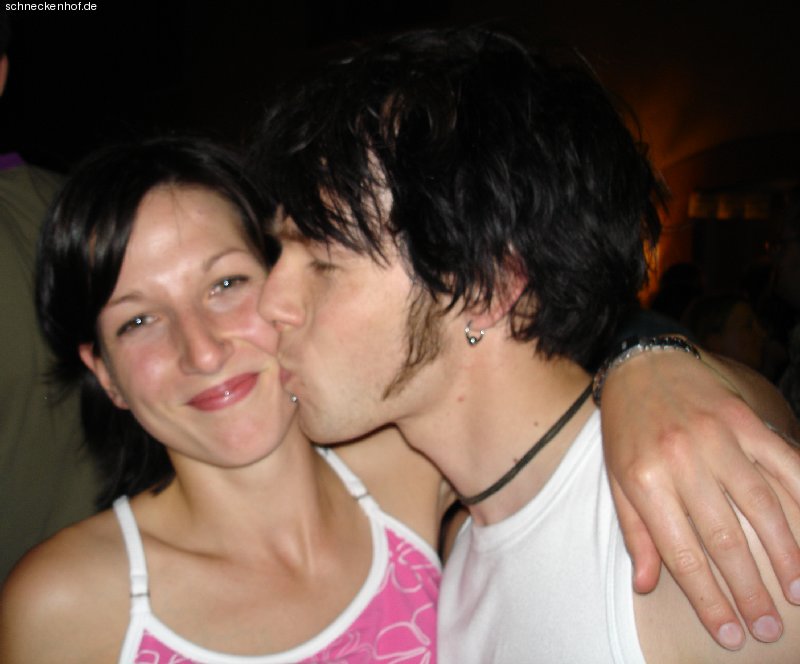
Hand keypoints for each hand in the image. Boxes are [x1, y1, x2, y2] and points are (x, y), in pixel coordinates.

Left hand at [601, 347, 799, 649]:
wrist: (640, 363)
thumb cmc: (626, 427)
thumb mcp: (617, 479)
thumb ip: (636, 532)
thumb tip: (645, 586)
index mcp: (644, 480)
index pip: (680, 552)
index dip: (707, 598)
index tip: (728, 634)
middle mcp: (681, 460)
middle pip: (724, 537)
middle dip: (749, 589)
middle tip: (768, 627)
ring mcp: (717, 437)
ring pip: (761, 505)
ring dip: (784, 553)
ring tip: (797, 591)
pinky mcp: (744, 419)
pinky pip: (783, 462)